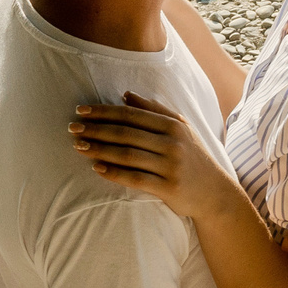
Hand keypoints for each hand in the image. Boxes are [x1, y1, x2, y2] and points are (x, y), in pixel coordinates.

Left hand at [73, 93, 244, 223]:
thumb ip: (154, 110)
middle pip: (127, 133)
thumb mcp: (180, 128)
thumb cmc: (193, 156)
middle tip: (73, 128)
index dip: (105, 111)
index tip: (82, 110)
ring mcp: (170, 166)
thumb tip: (126, 94)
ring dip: (100, 150)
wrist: (215, 193)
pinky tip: (97, 169)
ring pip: (128, 155)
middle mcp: (172, 143)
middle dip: (97, 129)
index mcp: (173, 125)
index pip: (132, 114)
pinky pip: (136, 179)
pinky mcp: (169, 188)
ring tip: (79, 147)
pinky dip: (115, 173)